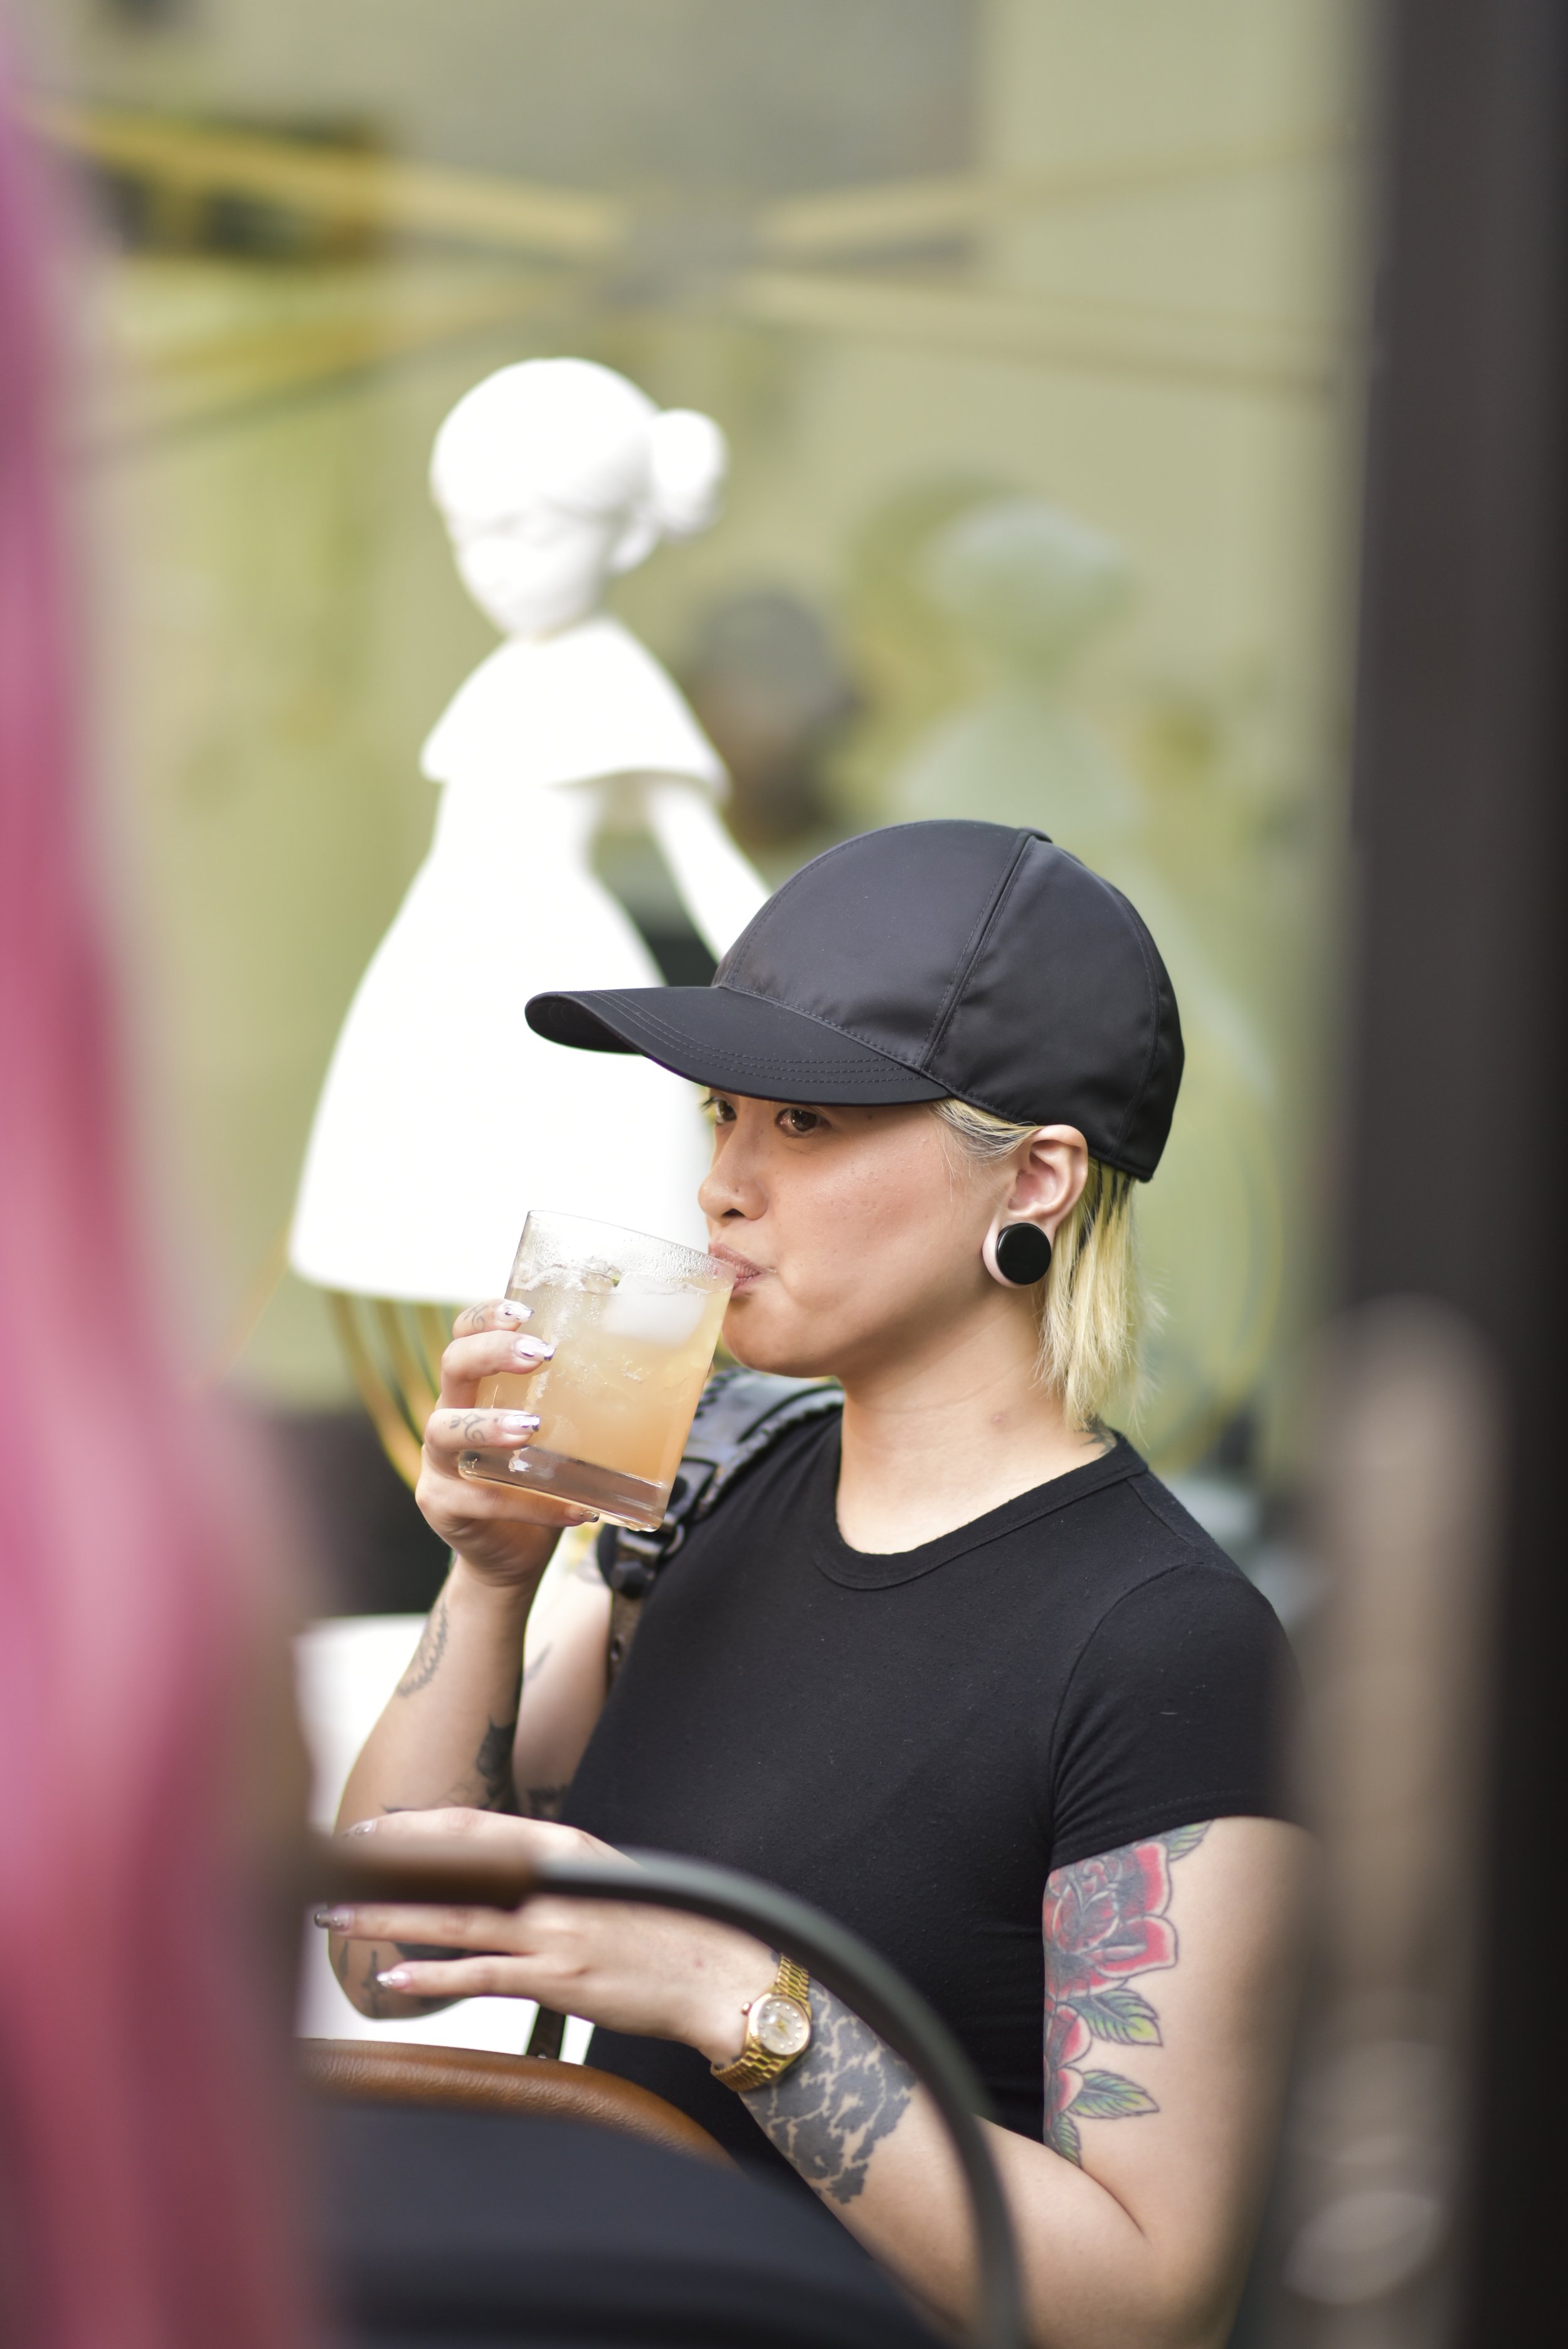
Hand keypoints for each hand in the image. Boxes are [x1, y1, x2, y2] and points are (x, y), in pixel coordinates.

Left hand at [317, 1809, 772, 2062]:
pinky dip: (433, 1975)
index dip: (412, 1829)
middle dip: (382, 1873)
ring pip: (455, 1918)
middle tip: (325, 1876)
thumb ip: (545, 1874)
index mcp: (562, 1847)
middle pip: (451, 1870)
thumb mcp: (600, 1880)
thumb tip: (488, 1877)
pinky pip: (482, 1975)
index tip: (363, 1834)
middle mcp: (553, 1881)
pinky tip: (393, 1977)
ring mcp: (554, 1930)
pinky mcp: (558, 1977)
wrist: (710, 1973)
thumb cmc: (654, 1930)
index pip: (472, 1827)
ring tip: (338, 1921)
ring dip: (389, 1920)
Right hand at [417, 1301, 594, 1586]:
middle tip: (539, 1355)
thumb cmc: (541, 1483)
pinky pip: (483, 1500)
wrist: (513, 1555)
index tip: (524, 1312)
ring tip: (531, 1428)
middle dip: (491, 1353)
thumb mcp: (561, 1436)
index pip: (464, 1336)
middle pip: (451, 1367)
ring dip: (490, 1425)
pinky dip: (532, 1504)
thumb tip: (677, 1372)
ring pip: (445, 1431)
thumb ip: (587, 1407)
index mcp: (475, 1391)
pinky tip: (576, 1507)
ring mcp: (439, 1464)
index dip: (485, 1317)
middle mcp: (449, 1417)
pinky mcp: (445, 1507)